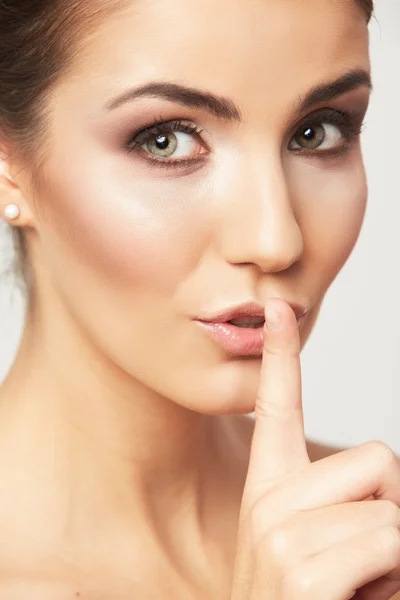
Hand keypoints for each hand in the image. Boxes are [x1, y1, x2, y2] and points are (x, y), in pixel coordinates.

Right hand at [230, 299, 399, 599]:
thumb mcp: (314, 544)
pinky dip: (393, 581)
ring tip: (355, 588)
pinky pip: (390, 541)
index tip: (278, 310)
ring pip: (393, 508)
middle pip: (378, 457)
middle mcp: (269, 503)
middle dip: (391, 507)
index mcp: (270, 489)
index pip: (277, 408)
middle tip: (361, 559)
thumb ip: (340, 498)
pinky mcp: (302, 571)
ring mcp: (280, 535)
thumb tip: (384, 471)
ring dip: (394, 555)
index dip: (282, 357)